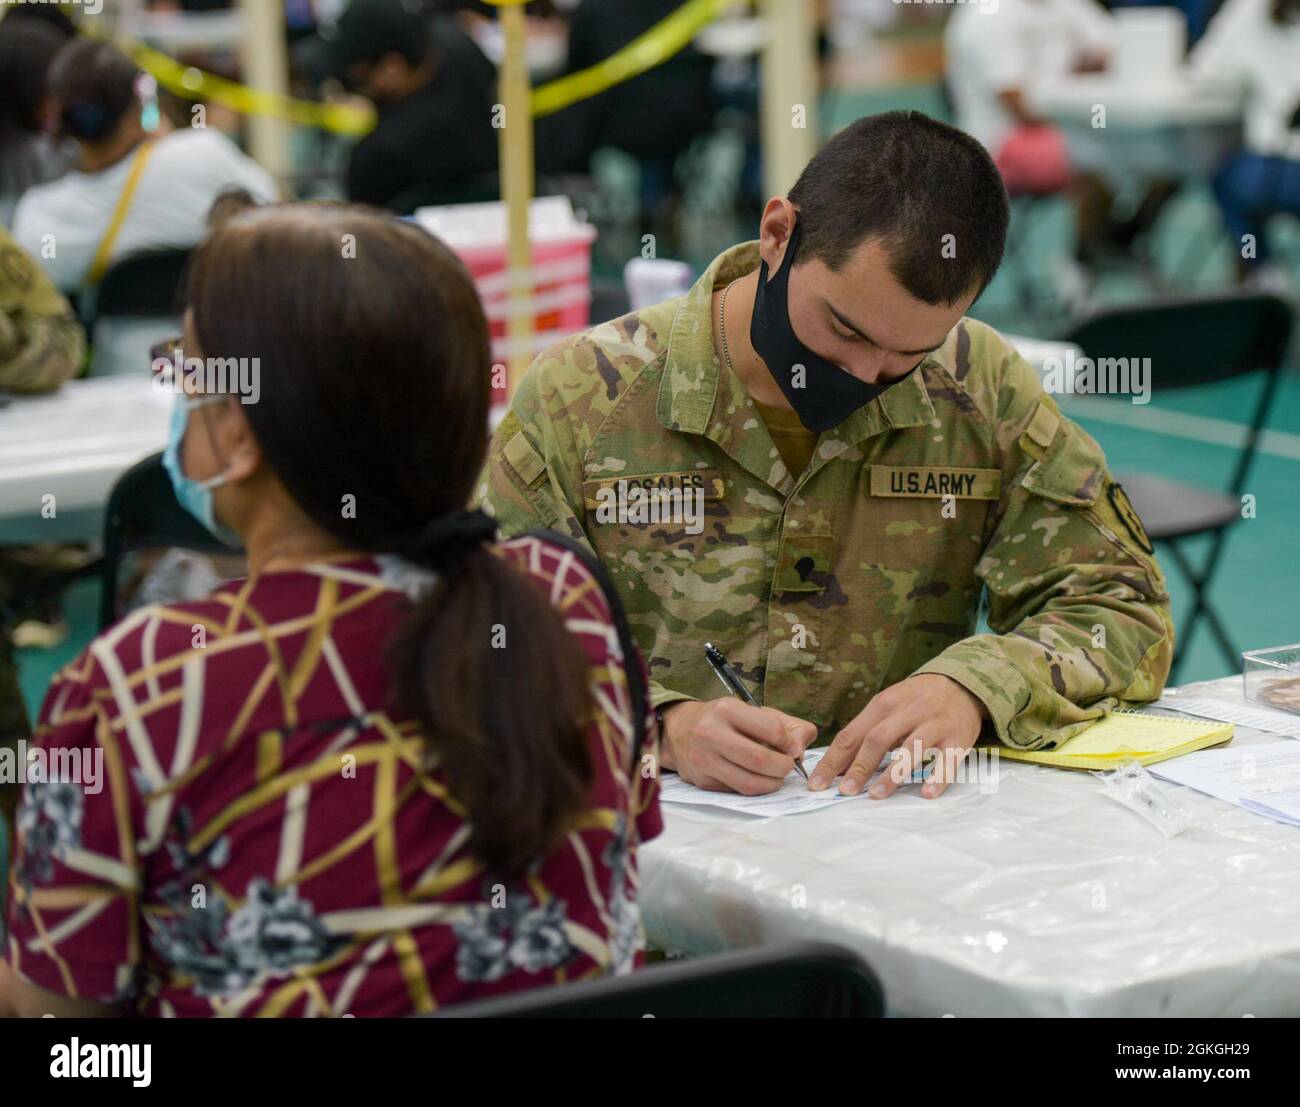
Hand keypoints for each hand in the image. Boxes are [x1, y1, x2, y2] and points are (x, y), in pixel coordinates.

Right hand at [660, 699, 816, 794]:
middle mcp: (711, 733)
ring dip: (772, 783)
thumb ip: (784, 725)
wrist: (677, 731)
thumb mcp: (750, 711)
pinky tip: (757, 778)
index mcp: (727, 710)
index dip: (789, 742)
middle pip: (760, 759)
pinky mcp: (702, 781)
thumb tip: (800, 749)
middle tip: (787, 766)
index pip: (772, 729)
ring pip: (749, 782)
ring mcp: (704, 760)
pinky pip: (737, 791)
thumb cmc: (722, 720)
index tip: (791, 747)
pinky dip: (754, 787)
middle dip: (783, 767)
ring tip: (776, 776)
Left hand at [808, 674, 986, 799]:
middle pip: (878, 739)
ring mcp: (934, 724)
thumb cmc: (915, 701)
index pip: (851, 734)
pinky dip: (938, 777)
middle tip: (845, 791)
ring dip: (893, 773)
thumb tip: (835, 767)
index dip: (833, 760)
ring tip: (877, 795)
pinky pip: (949, 760)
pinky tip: (926, 793)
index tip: (817, 783)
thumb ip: (864, 733)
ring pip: (911, 749)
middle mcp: (907, 712)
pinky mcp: (958, 738)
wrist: (961, 684)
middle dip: (860, 766)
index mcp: (882, 704)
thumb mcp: (887, 707)